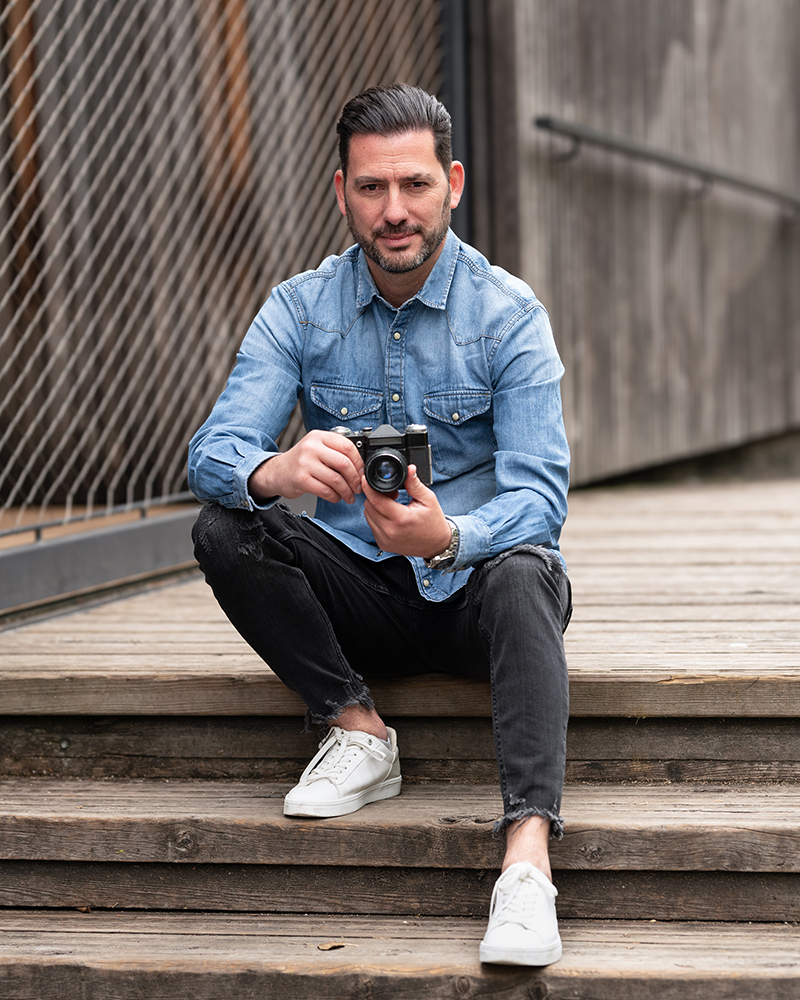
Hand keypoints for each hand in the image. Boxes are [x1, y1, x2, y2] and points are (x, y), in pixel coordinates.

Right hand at [248, 430, 363, 503]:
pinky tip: (336, 497)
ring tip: (349, 496)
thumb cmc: (300, 461)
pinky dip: (334, 497)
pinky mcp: (301, 479)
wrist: (276, 472)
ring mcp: (305, 463)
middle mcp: (311, 447)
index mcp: (319, 437)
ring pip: (336, 479)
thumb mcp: (316, 447)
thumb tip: (360, 466)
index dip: (359, 462)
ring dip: (346, 491)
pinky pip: (325, 490)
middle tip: (358, 487)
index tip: (362, 472)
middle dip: (355, 479)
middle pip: (344, 463)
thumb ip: (335, 451)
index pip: (347, 446)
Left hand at [362, 465, 451, 557]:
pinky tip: (391, 516)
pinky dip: (377, 518)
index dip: (369, 487)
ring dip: (375, 507)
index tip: (366, 479)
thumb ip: (414, 484)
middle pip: (369, 506)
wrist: (436, 545)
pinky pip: (372, 525)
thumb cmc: (434, 522)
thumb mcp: (428, 499)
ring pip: (368, 515)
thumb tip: (408, 469)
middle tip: (392, 495)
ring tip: (392, 506)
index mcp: (401, 519)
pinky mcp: (383, 544)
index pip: (376, 500)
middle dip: (376, 496)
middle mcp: (390, 531)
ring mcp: (385, 539)